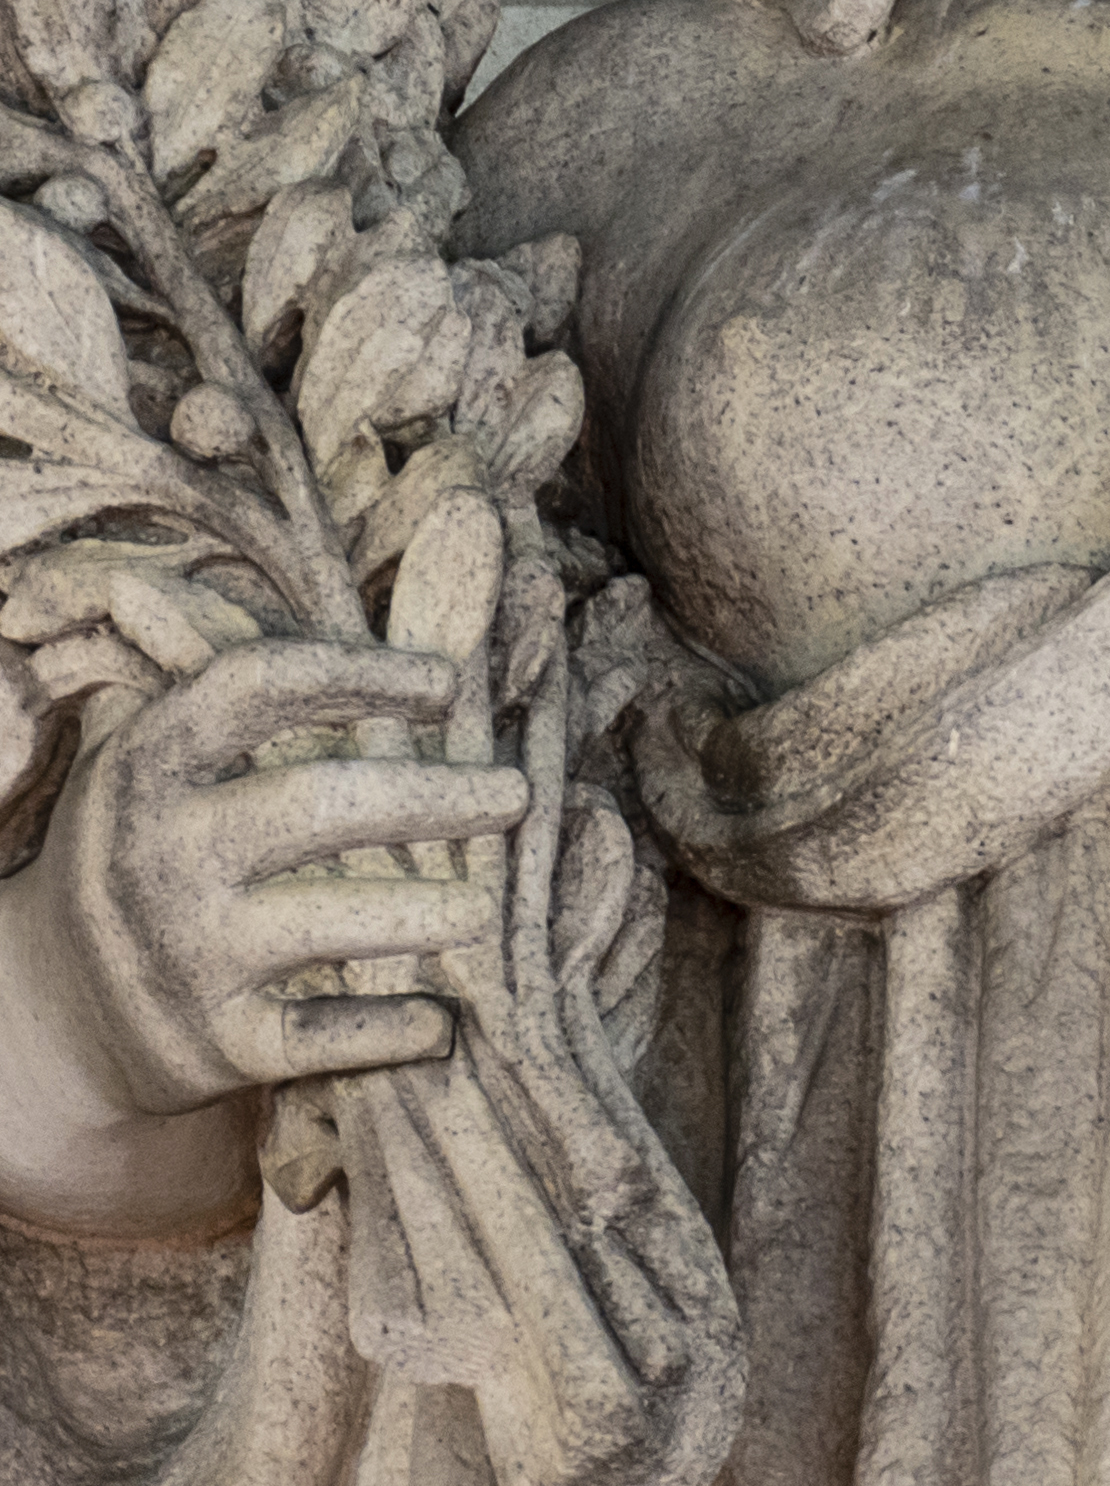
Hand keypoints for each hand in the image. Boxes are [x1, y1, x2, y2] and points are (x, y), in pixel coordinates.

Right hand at [0, 636, 526, 1234]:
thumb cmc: (141, 855)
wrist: (49, 1020)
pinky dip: (387, 1031)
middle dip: (429, 795)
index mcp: (145, 768)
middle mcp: (159, 858)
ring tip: (491, 904)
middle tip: (516, 793)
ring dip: (421, 912)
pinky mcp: (213, 1049)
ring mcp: (185, 959)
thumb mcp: (148, 769)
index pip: (256, 688)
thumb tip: (373, 603)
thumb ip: (232, 698)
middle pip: (314, 804)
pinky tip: (443, 1018)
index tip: (445, 682)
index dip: (357, 674)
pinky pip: (320, 1037)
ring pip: (325, 925)